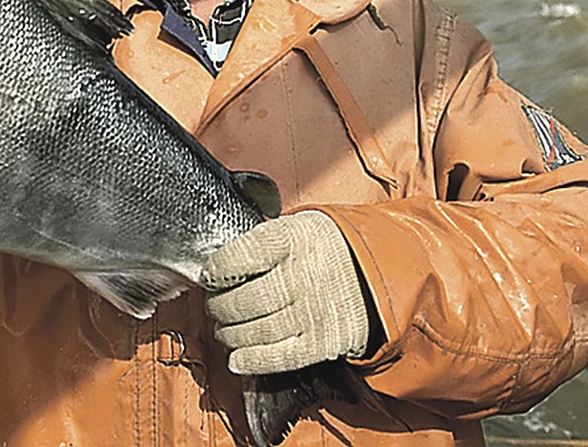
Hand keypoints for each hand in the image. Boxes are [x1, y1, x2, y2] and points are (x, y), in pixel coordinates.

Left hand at [201, 211, 369, 374]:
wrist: (378, 268)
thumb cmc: (325, 246)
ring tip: (225, 330)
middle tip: (215, 307)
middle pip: (244, 300)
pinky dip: (253, 361)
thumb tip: (218, 268)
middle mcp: (303, 275)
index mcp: (292, 238)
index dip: (216, 270)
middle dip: (220, 308)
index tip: (209, 277)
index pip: (240, 256)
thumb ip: (259, 243)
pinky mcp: (325, 341)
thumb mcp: (295, 226)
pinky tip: (237, 359)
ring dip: (231, 335)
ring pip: (257, 330)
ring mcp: (315, 311)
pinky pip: (280, 357)